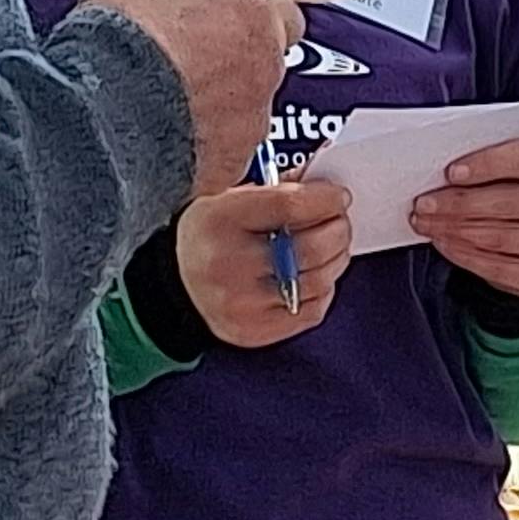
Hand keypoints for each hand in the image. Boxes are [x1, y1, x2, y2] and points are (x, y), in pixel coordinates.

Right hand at [78, 0, 301, 202]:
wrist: (92, 123)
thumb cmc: (117, 48)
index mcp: (254, 18)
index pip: (284, 14)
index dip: (251, 16)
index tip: (224, 17)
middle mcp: (263, 74)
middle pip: (262, 66)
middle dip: (229, 63)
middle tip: (183, 59)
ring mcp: (247, 128)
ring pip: (242, 115)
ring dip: (213, 108)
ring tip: (162, 103)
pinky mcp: (224, 171)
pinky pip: (218, 154)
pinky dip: (195, 148)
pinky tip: (156, 137)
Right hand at [174, 176, 351, 346]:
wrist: (178, 285)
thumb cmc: (210, 237)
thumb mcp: (230, 198)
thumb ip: (279, 189)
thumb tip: (326, 188)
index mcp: (221, 220)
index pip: (289, 206)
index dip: (325, 200)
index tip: (338, 197)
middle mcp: (228, 263)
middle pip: (310, 247)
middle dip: (338, 230)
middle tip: (340, 222)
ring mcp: (242, 303)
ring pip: (317, 280)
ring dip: (336, 260)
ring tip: (332, 248)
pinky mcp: (255, 330)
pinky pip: (311, 311)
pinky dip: (324, 290)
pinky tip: (317, 276)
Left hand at [403, 136, 518, 300]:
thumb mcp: (515, 166)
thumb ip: (489, 162)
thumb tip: (441, 171)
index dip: (487, 164)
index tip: (451, 172)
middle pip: (509, 201)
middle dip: (459, 203)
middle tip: (424, 202)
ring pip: (499, 236)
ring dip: (454, 229)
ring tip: (426, 222)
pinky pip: (496, 267)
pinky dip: (463, 254)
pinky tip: (443, 242)